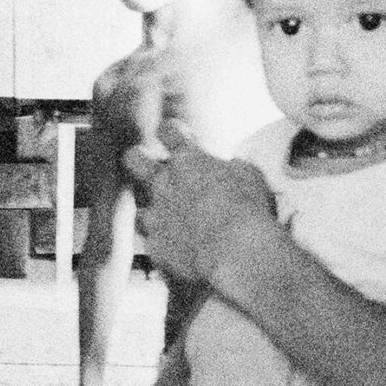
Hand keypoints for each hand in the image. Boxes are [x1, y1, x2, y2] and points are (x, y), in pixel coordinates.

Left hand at [122, 120, 277, 285]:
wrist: (236, 254)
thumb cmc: (248, 212)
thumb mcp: (250, 176)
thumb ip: (234, 167)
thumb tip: (231, 168)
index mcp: (189, 161)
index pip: (169, 131)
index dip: (171, 132)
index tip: (178, 138)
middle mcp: (164, 185)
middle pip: (134, 159)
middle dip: (139, 159)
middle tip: (151, 169)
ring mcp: (156, 217)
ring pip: (140, 212)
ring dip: (156, 217)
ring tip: (177, 227)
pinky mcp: (156, 247)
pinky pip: (154, 245)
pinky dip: (167, 248)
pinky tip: (184, 254)